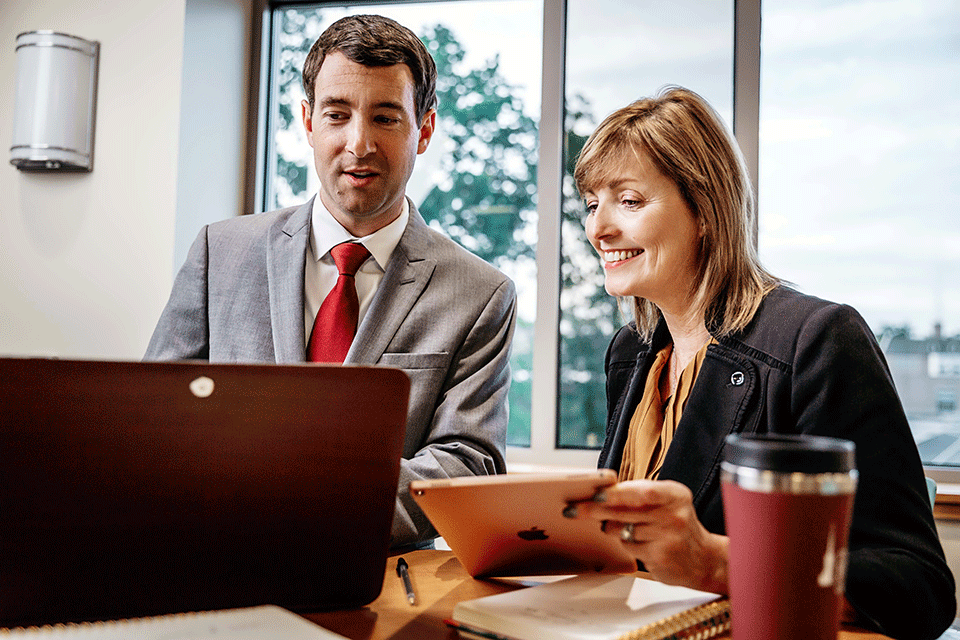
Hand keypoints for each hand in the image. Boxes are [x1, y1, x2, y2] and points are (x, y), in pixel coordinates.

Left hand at [564, 479, 728, 593]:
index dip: (615, 493)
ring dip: (613, 529)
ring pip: (622, 530)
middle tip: (573, 510)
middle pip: (624, 511)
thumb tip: (600, 492)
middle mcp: (674, 514)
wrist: (703, 559)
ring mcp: (668, 537)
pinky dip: (625, 544)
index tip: (593, 494)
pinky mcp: (661, 558)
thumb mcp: (666, 502)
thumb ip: (639, 495)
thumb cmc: (676, 525)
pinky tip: (637, 543)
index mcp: (674, 494)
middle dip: (595, 510)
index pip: (640, 491)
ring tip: (619, 527)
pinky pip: (629, 548)